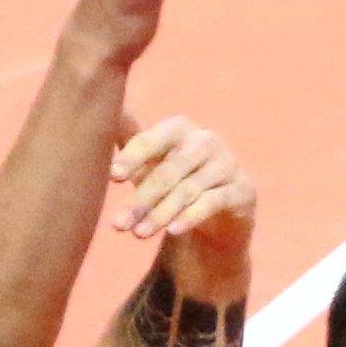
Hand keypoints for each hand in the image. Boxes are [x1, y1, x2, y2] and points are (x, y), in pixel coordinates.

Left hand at [110, 114, 253, 242]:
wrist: (219, 213)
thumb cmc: (174, 181)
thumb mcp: (148, 163)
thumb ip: (128, 140)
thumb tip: (102, 112)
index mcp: (180, 128)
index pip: (153, 140)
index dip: (132, 157)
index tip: (113, 177)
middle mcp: (207, 141)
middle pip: (169, 170)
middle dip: (142, 199)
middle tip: (118, 224)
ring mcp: (228, 165)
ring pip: (189, 190)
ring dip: (160, 214)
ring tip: (138, 234)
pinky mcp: (243, 190)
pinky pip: (213, 202)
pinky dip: (191, 216)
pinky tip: (172, 232)